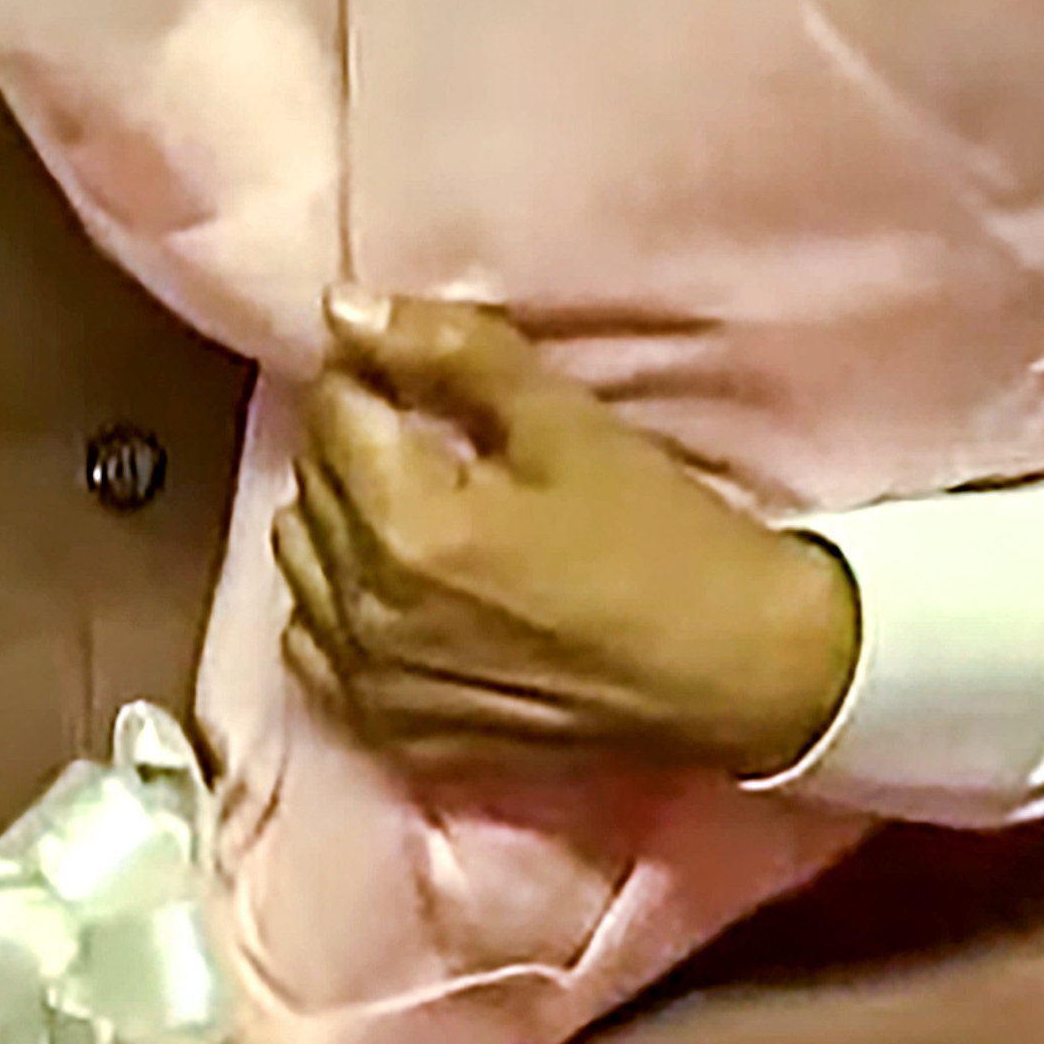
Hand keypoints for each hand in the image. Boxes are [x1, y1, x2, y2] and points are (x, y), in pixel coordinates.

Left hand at [274, 291, 860, 782]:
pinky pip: (316, 646)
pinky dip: (341, 606)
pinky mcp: (394, 735)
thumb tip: (342, 308)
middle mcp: (366, 613)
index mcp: (402, 526)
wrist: (738, 673)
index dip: (378, 376)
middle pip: (314, 482)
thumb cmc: (660, 538)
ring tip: (427, 511)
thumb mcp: (565, 423)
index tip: (430, 381)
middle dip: (361, 442)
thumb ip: (448, 352)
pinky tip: (402, 589)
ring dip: (344, 520)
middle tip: (442, 441)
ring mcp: (373, 686)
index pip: (333, 409)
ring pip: (304, 561)